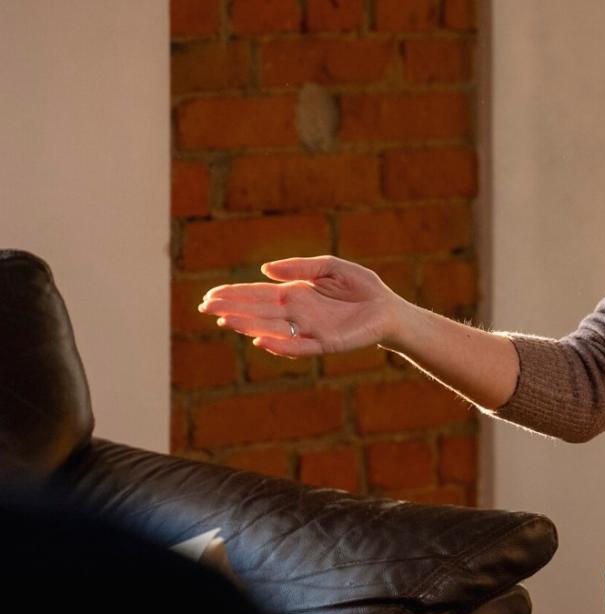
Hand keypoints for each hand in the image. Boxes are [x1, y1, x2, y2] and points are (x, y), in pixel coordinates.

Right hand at [199, 256, 407, 357]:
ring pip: (271, 329)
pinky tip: (260, 340)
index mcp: (295, 294)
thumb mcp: (331, 267)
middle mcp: (297, 314)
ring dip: (248, 325)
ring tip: (224, 321)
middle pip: (258, 311)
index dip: (234, 295)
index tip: (209, 295)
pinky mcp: (325, 343)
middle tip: (204, 308)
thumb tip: (264, 269)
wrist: (390, 309)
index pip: (258, 295)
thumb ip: (300, 267)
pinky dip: (279, 345)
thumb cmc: (362, 288)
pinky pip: (298, 346)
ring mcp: (309, 330)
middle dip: (231, 309)